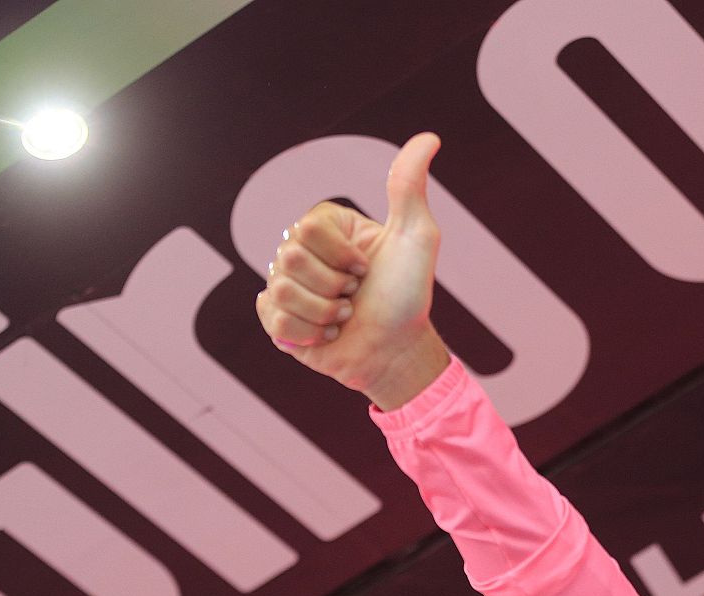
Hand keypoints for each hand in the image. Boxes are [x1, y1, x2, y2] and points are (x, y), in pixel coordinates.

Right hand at [255, 132, 450, 409]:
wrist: (398, 351)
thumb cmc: (409, 295)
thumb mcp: (416, 238)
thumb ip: (409, 187)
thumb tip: (430, 137)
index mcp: (325, 227)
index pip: (307, 228)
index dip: (342, 255)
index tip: (366, 269)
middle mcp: (300, 252)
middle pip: (290, 257)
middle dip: (334, 286)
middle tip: (355, 296)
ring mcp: (285, 285)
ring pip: (281, 290)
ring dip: (324, 312)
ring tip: (344, 317)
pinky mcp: (276, 321)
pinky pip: (273, 319)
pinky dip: (308, 334)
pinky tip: (327, 335)